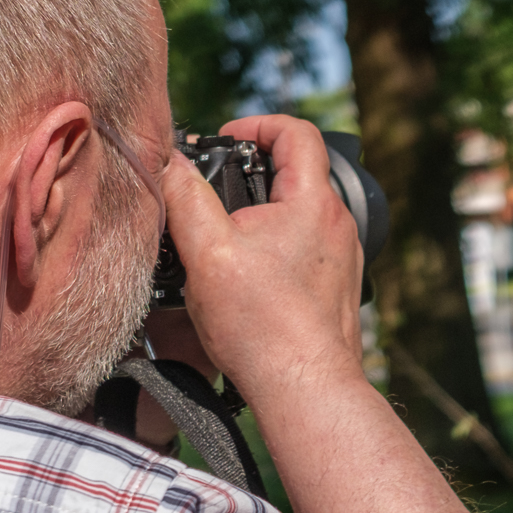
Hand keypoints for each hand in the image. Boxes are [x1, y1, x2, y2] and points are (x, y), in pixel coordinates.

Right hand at [160, 115, 364, 404]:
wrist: (305, 389)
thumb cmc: (261, 326)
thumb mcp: (207, 253)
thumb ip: (185, 199)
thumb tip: (169, 161)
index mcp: (313, 202)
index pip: (297, 132)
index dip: (258, 123)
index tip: (225, 139)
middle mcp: (338, 224)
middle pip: (298, 172)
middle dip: (253, 173)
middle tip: (214, 191)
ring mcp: (343, 258)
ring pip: (301, 215)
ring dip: (263, 215)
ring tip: (225, 240)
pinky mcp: (338, 289)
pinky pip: (306, 251)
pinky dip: (276, 250)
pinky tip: (247, 279)